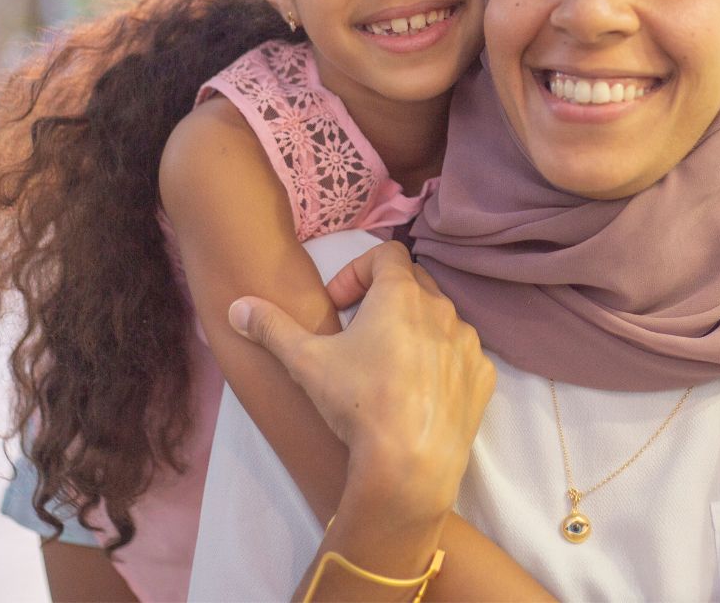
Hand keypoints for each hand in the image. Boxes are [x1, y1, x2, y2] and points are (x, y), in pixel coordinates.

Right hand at [229, 240, 495, 523]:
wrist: (409, 466)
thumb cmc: (357, 403)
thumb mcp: (305, 362)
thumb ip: (271, 328)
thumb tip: (237, 307)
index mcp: (402, 294)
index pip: (386, 253)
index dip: (358, 271)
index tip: (339, 304)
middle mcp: (442, 309)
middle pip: (414, 283)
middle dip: (384, 299)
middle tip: (358, 335)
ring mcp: (467, 343)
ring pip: (440, 320)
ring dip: (415, 331)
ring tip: (387, 368)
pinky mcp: (482, 376)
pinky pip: (461, 356)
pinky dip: (441, 364)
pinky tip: (418, 394)